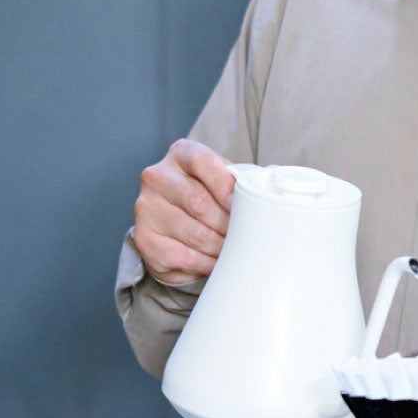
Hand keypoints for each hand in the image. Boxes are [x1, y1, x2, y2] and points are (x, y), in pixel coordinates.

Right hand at [132, 139, 235, 288]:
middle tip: (245, 236)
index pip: (203, 161)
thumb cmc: (208, 197)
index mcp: (182, 154)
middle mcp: (157, 176)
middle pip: (198, 202)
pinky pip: (182, 256)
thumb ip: (246, 178)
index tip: (241, 205)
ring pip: (193, 232)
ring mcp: (146, 207)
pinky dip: (205, 263)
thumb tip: (274, 175)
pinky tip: (216, 263)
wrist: (175, 225)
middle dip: (227, 224)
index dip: (225, 185)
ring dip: (219, 247)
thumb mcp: (225, 181)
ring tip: (234, 251)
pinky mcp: (144, 238)